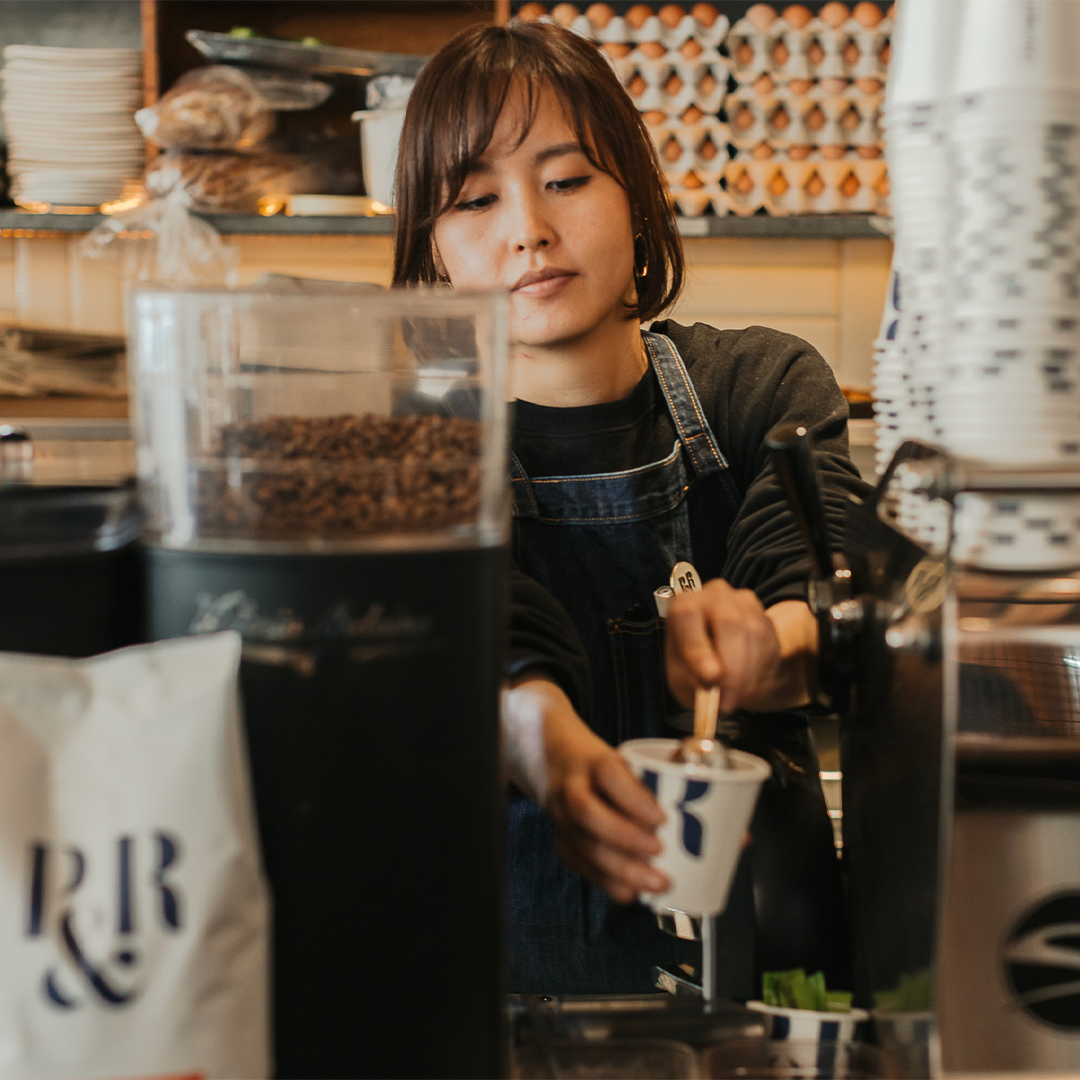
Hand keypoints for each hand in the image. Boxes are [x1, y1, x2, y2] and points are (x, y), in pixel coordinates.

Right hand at [502, 677, 670, 903]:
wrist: (556, 759)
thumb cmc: (607, 765)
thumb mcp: (634, 760)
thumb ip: (677, 791)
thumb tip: (737, 835)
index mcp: (595, 761)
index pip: (609, 774)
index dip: (633, 797)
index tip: (660, 817)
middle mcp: (572, 788)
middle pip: (587, 812)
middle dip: (625, 838)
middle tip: (658, 851)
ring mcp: (562, 817)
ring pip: (582, 844)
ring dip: (619, 869)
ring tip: (654, 882)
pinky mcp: (562, 840)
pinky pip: (580, 865)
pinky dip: (607, 883)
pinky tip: (631, 892)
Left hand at [665, 583, 816, 712]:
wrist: (720, 661)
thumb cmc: (692, 666)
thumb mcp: (681, 678)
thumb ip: (690, 679)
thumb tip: (710, 680)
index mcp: (684, 604)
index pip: (687, 615)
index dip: (698, 646)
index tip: (709, 676)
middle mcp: (714, 595)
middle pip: (729, 622)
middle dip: (732, 668)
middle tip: (726, 701)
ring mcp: (744, 603)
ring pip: (754, 635)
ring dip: (747, 676)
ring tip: (734, 700)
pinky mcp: (766, 618)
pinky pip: (770, 645)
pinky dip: (761, 674)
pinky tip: (747, 689)